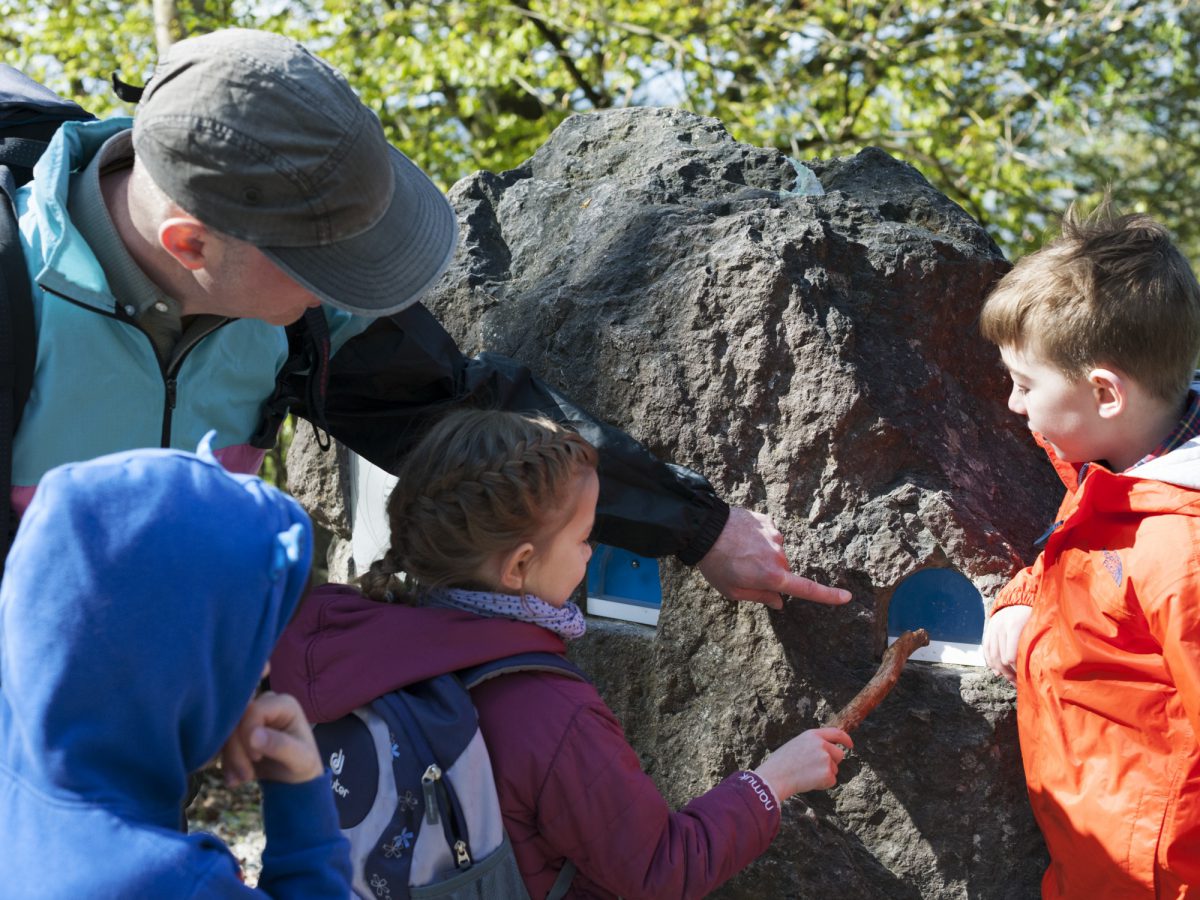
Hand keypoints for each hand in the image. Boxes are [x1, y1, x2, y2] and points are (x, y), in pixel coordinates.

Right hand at [221, 690, 323, 786]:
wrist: (295, 778)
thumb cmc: (304, 764)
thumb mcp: (300, 759)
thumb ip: (280, 745)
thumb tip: (253, 735)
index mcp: (284, 704)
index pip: (254, 709)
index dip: (249, 733)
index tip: (257, 758)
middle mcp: (265, 704)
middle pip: (235, 719)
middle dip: (236, 750)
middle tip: (246, 775)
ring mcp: (250, 717)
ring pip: (225, 732)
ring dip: (230, 759)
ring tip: (243, 778)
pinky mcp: (238, 732)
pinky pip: (221, 743)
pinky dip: (226, 764)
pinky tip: (235, 780)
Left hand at [697, 507, 850, 608]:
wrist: (704, 529)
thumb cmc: (715, 564)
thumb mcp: (733, 591)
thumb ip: (760, 597)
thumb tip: (780, 603)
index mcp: (772, 577)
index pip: (807, 589)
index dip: (828, 596)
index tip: (847, 597)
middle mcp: (779, 556)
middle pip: (783, 570)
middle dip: (769, 573)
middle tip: (743, 569)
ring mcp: (775, 536)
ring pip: (775, 551)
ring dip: (762, 553)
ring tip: (737, 551)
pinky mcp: (768, 520)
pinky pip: (769, 534)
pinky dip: (758, 538)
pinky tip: (740, 537)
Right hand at [753, 727, 852, 800]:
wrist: (775, 777)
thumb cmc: (782, 763)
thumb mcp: (797, 744)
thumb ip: (813, 744)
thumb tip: (828, 750)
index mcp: (813, 735)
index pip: (837, 733)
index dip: (846, 739)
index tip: (850, 745)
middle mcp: (822, 745)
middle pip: (839, 754)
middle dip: (833, 762)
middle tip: (816, 769)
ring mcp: (825, 759)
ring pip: (834, 769)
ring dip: (825, 774)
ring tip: (807, 775)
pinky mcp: (827, 774)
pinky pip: (831, 781)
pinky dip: (823, 785)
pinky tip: (808, 782)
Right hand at [982, 605, 1031, 683]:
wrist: (1018, 599)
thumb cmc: (1034, 614)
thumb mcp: (1037, 625)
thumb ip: (1036, 642)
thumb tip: (1036, 665)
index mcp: (1013, 626)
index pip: (1009, 656)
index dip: (1017, 670)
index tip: (1026, 677)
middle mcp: (999, 627)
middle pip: (1000, 658)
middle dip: (1009, 674)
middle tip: (1018, 684)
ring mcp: (992, 629)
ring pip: (992, 656)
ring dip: (1000, 670)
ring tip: (1010, 680)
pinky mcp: (988, 630)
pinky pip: (986, 649)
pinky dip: (990, 662)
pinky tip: (997, 672)